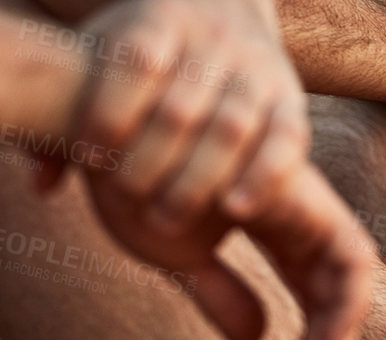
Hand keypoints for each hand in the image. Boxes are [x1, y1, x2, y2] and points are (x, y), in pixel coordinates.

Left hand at [50, 0, 311, 230]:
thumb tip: (42, 183)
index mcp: (159, 16)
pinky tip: (235, 210)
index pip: (134, 62)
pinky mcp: (291, 99)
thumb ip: (71, 115)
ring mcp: (257, 69)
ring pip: (231, 130)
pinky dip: (263, 177)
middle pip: (180, 108)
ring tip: (164, 221)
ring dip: (197, 182)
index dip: (109, 113)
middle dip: (149, 163)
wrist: (227, 6)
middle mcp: (214, 40)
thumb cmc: (149, 53)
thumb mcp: (105, 56)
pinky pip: (286, 141)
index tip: (88, 159)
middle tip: (126, 203)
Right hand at [83, 163, 374, 339]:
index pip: (319, 304)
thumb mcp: (182, 259)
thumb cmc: (136, 191)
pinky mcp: (319, 208)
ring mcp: (315, 213)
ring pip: (353, 296)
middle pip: (340, 306)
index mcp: (284, 234)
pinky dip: (340, 315)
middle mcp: (306, 225)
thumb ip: (223, 296)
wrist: (114, 145)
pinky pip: (354, 271)